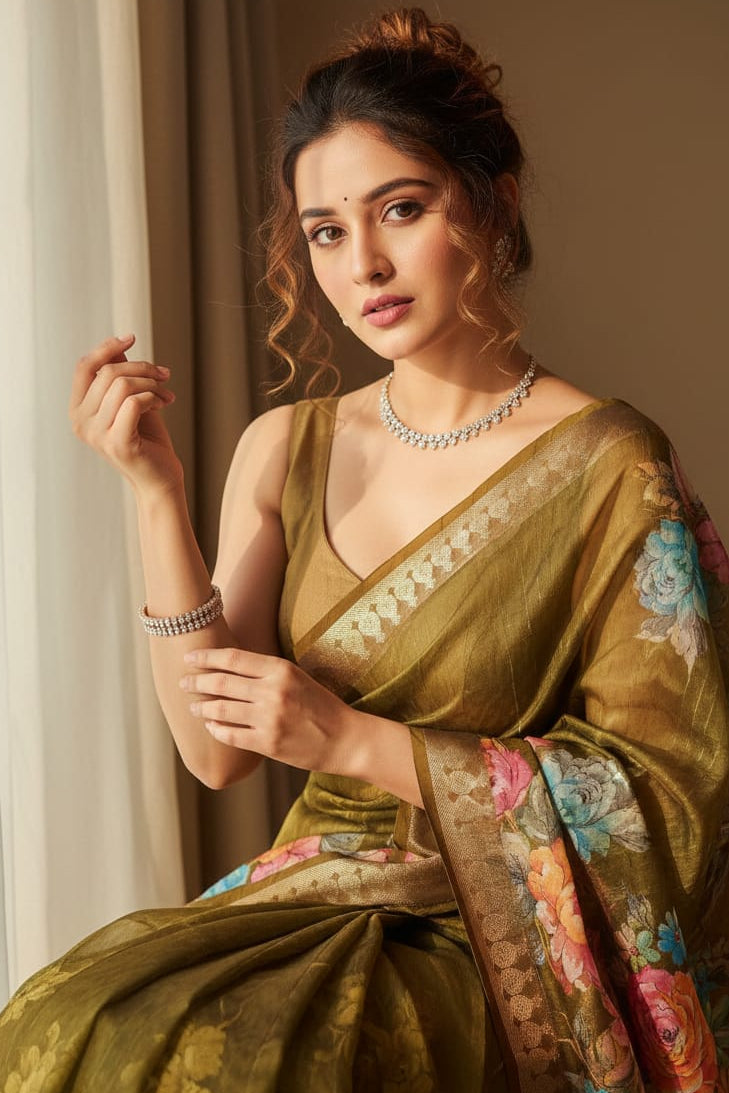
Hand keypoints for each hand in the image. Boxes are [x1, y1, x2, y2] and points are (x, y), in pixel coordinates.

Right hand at [69, 334, 182, 494]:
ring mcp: (96, 435)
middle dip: (142, 367)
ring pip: (122, 385)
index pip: (84, 367)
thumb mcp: (131, 401)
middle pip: (108, 373)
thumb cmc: (148, 440)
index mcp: (78, 411)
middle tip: (164, 375)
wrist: (160, 479)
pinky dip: (153, 397)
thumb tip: (120, 344)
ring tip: (166, 394)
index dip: (106, 348)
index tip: (131, 337)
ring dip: (151, 383)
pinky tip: (165, 403)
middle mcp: (81, 423)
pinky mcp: (117, 443)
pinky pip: (134, 402)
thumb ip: (120, 377)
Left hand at [179, 647, 362, 776]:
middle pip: (222, 682)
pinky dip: (216, 729)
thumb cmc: (320, 706)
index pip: (233, 659)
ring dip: (202, 707)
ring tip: (193, 706)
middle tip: (183, 682)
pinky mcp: (268, 743)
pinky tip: (211, 726)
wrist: (345, 738)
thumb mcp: (296, 677)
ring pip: (221, 709)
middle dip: (197, 681)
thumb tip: (228, 667)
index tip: (189, 658)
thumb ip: (265, 672)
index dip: (206, 657)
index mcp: (280, 670)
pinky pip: (231, 735)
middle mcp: (273, 692)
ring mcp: (269, 719)